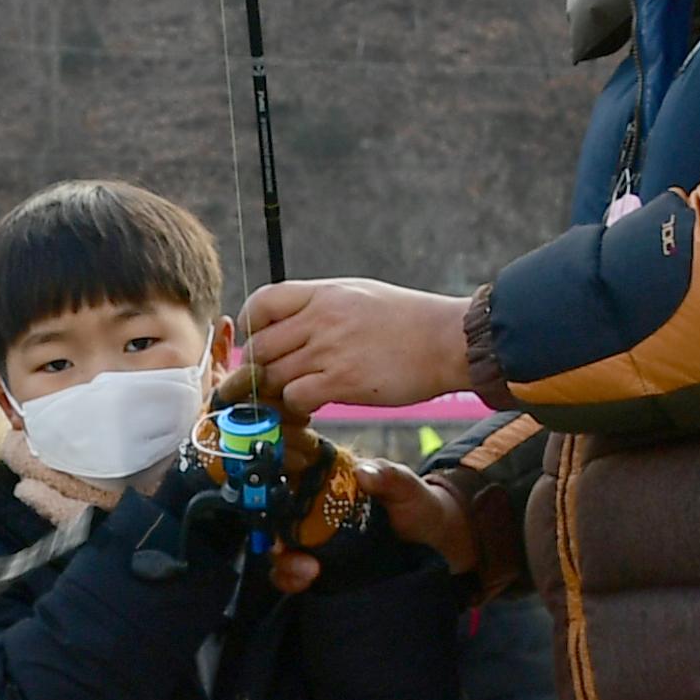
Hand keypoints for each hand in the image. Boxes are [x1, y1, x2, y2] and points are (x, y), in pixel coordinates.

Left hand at [240, 280, 474, 413]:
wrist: (448, 340)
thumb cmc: (409, 319)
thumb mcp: (359, 294)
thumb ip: (320, 306)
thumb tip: (290, 323)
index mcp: (323, 293)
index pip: (261, 302)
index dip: (251, 325)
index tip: (257, 339)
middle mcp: (320, 319)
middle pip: (261, 347)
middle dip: (262, 367)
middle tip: (278, 377)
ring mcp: (330, 350)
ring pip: (274, 376)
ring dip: (281, 390)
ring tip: (299, 392)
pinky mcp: (342, 382)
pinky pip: (296, 397)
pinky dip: (298, 406)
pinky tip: (315, 404)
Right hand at [265, 458, 476, 595]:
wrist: (441, 548)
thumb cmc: (421, 507)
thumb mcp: (409, 488)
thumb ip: (390, 477)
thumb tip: (363, 472)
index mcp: (330, 481)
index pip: (289, 476)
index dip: (273, 485)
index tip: (273, 499)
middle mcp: (315, 510)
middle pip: (277, 518)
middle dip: (275, 533)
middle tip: (286, 550)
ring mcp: (316, 542)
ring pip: (281, 549)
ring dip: (284, 562)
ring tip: (306, 573)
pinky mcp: (321, 570)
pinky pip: (294, 576)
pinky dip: (292, 579)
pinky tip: (307, 582)